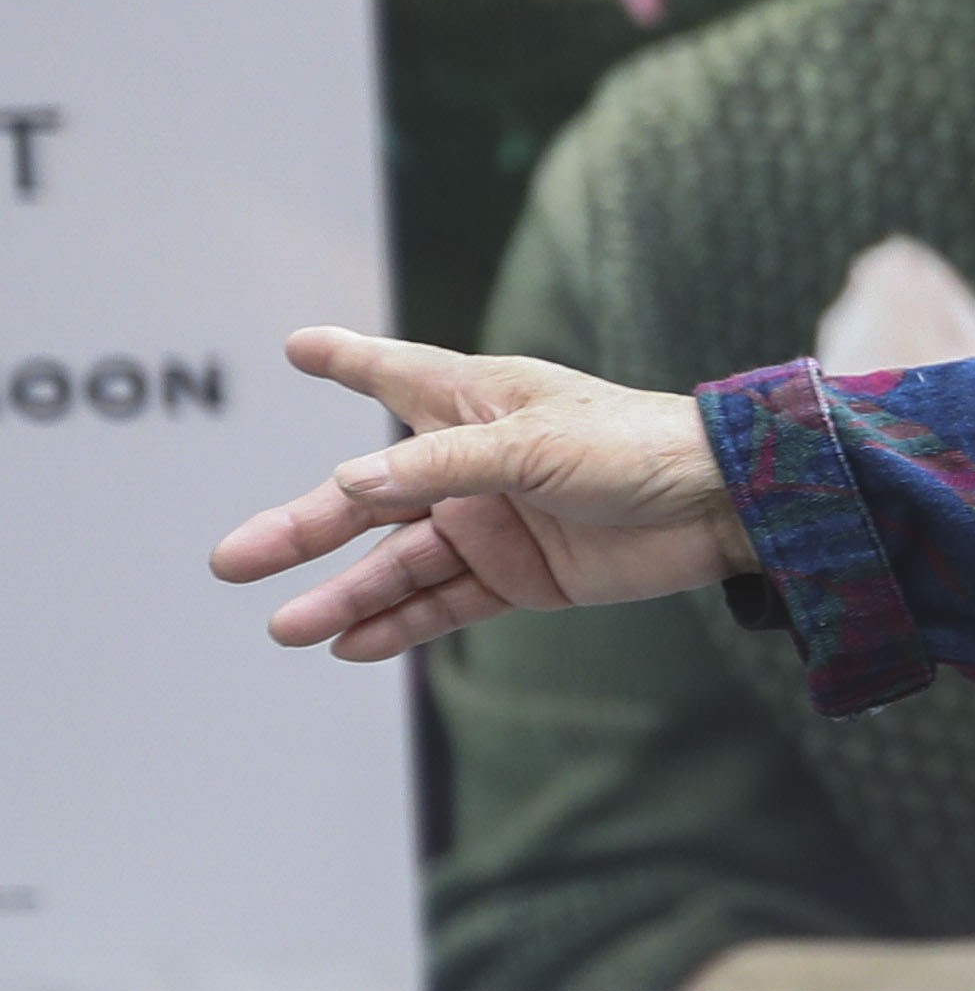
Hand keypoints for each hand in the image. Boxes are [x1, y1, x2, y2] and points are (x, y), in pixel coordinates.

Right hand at [210, 326, 749, 659]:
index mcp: (475, 404)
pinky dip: (402, 625)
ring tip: (286, 627)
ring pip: (399, 564)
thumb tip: (348, 485)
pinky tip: (352, 645)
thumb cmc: (638, 446)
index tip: (300, 346)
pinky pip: (447, 603)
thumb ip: (439, 467)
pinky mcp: (523, 577)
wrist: (725, 506)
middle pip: (369, 500)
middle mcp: (473, 464)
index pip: (394, 375)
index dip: (348, 359)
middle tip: (233, 560)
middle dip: (302, 530)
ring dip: (345, 596)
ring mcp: (494, 523)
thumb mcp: (532, 446)